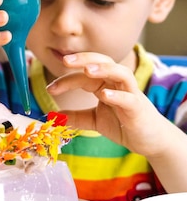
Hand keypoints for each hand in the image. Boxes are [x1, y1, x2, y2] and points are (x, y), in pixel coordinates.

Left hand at [47, 52, 168, 158]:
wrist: (149, 141)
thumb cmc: (124, 125)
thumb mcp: (95, 121)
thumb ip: (76, 117)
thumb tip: (54, 117)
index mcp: (106, 84)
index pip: (84, 75)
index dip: (66, 80)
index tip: (50, 88)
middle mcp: (118, 84)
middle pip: (102, 63)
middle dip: (84, 59)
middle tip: (65, 61)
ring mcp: (130, 94)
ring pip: (120, 72)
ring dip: (104, 69)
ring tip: (88, 70)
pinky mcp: (139, 108)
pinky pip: (129, 98)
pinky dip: (117, 95)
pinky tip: (104, 95)